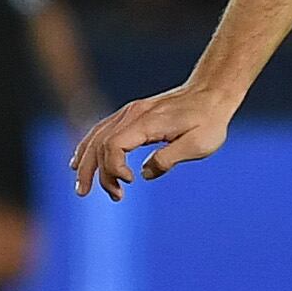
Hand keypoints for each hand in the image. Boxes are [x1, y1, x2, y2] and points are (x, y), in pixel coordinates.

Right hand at [71, 83, 236, 198]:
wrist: (212, 93)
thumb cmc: (208, 121)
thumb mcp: (198, 144)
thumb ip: (169, 159)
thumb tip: (144, 174)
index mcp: (146, 122)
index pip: (113, 146)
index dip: (113, 168)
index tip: (130, 182)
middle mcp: (132, 114)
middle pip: (100, 144)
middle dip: (96, 174)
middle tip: (115, 197)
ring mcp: (130, 112)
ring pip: (96, 137)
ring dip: (86, 164)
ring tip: (82, 189)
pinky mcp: (132, 114)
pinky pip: (101, 130)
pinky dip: (88, 147)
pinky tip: (80, 162)